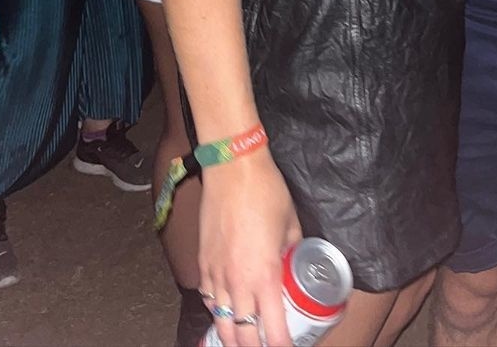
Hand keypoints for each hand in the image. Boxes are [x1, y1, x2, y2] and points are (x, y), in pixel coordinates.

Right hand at [199, 151, 301, 346]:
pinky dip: (216, 310)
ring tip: (241, 340)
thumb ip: (291, 250)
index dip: (280, 346)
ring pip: (221, 321)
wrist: (233, 168)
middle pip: (242, 335)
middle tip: (264, 345)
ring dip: (232, 335)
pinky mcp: (203, 261)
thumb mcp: (291, 224)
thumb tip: (293, 259)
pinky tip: (223, 310)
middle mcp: (238, 282)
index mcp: (265, 276)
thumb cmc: (267, 192)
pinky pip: (208, 297)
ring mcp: (217, 274)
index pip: (272, 329)